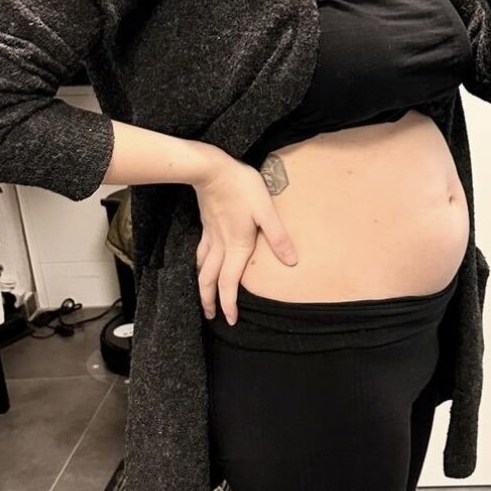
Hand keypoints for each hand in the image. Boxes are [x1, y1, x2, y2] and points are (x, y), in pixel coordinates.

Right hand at [192, 150, 297, 324]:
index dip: (229, 303)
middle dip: (210, 301)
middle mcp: (220, 246)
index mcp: (237, 245)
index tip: (231, 319)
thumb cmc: (241, 188)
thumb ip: (278, 237)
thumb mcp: (266, 211)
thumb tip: (291, 261)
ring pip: (201, 269)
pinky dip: (199, 266)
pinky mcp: (206, 225)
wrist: (212, 170)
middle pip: (210, 281)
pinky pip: (199, 253)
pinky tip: (200, 264)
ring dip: (202, 286)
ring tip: (203, 296)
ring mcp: (210, 236)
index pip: (229, 283)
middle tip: (212, 317)